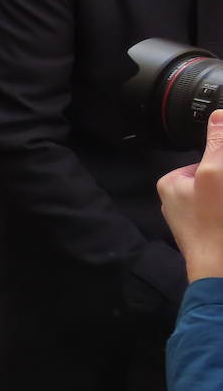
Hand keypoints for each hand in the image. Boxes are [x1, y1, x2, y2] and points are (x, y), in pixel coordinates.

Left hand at [159, 109, 222, 281]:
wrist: (222, 274)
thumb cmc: (216, 226)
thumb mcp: (217, 174)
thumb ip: (219, 144)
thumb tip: (219, 116)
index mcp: (172, 184)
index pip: (210, 160)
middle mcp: (179, 202)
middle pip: (217, 179)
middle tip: (222, 203)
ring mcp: (196, 221)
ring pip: (219, 196)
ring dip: (222, 199)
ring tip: (221, 212)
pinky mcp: (212, 235)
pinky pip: (219, 214)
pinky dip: (222, 215)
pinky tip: (222, 221)